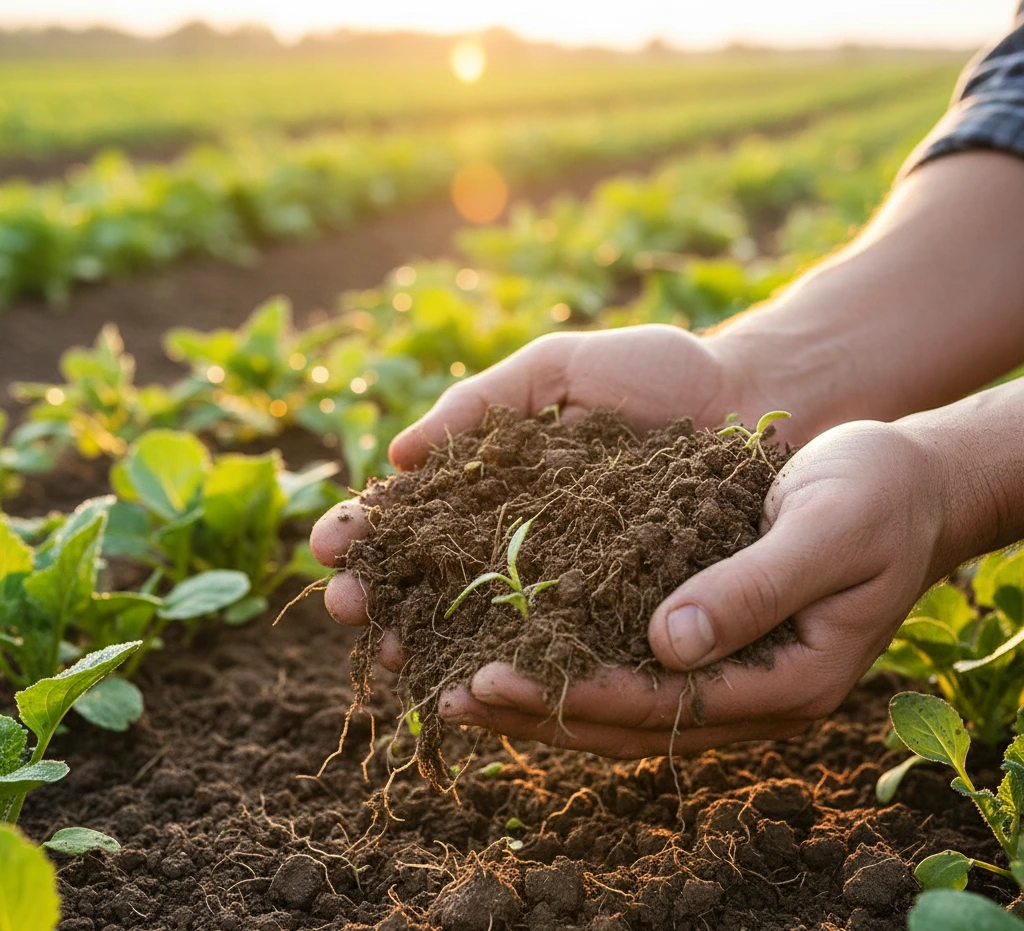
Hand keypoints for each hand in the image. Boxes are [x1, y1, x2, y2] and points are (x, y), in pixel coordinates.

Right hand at [311, 324, 787, 655]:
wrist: (755, 399)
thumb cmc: (658, 373)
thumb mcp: (559, 368)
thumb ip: (482, 401)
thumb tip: (397, 455)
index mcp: (499, 480)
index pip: (418, 512)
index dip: (372, 529)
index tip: (331, 543)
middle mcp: (524, 538)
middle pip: (436, 577)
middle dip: (384, 593)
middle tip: (346, 609)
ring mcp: (570, 580)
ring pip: (486, 623)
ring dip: (430, 643)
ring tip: (390, 655)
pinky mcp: (620, 611)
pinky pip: (562, 644)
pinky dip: (515, 663)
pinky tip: (475, 681)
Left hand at [438, 420, 956, 757]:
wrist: (909, 482)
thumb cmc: (875, 494)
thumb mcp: (825, 532)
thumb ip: (751, 588)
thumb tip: (666, 642)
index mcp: (788, 679)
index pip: (663, 708)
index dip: (574, 695)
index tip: (493, 677)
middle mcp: (753, 691)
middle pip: (630, 722)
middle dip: (539, 711)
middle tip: (451, 696)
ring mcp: (732, 672)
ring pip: (624, 705)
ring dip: (546, 698)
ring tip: (461, 683)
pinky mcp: (714, 639)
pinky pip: (633, 668)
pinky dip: (574, 662)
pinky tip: (521, 643)